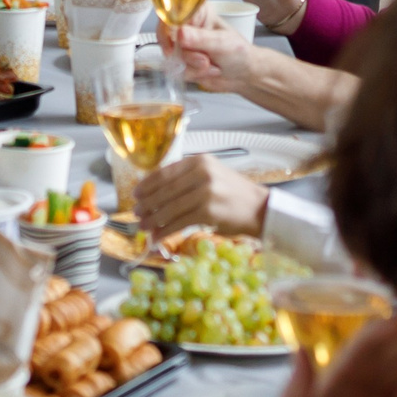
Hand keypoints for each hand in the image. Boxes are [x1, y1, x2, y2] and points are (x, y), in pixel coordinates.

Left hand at [134, 155, 268, 239]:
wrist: (260, 209)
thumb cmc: (235, 194)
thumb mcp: (211, 175)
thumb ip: (187, 178)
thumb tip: (156, 192)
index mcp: (199, 161)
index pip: (165, 172)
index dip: (147, 184)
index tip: (136, 193)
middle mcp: (202, 173)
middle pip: (165, 190)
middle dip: (147, 204)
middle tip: (136, 213)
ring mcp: (205, 192)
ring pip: (170, 207)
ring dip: (153, 219)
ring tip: (143, 226)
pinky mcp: (208, 211)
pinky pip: (179, 222)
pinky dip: (165, 230)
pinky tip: (158, 235)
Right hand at [173, 22, 354, 133]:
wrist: (245, 75)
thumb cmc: (239, 52)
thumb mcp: (222, 42)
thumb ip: (200, 38)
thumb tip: (179, 33)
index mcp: (197, 12)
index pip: (172, 11)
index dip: (169, 25)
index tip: (177, 39)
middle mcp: (187, 26)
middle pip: (168, 37)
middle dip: (187, 54)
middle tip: (205, 59)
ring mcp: (182, 45)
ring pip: (172, 56)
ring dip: (192, 66)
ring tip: (211, 65)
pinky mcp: (181, 61)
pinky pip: (176, 69)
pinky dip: (193, 74)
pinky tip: (208, 70)